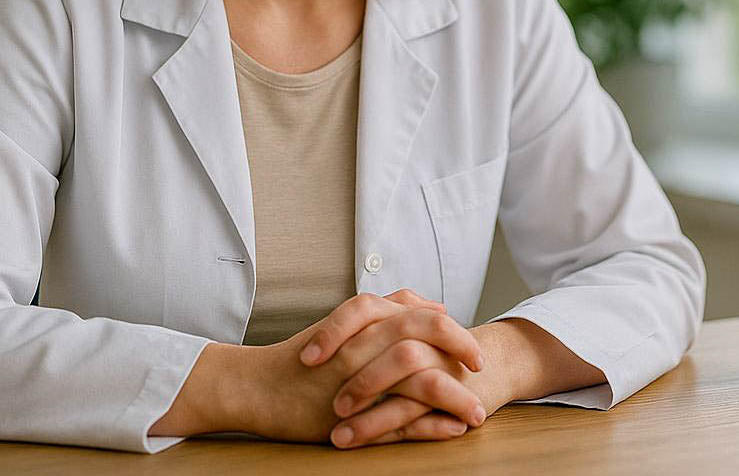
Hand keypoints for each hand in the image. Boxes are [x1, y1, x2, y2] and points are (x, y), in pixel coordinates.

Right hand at [237, 290, 481, 445]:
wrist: (256, 386)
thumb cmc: (303, 357)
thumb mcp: (348, 324)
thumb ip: (391, 310)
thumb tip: (436, 307)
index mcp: (366, 324)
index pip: (423, 318)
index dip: (454, 332)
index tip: (474, 349)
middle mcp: (365, 346)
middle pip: (427, 341)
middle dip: (462, 355)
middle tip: (482, 371)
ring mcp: (360, 381)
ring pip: (420, 382)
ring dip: (455, 398)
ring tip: (477, 414)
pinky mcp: (352, 416)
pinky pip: (400, 420)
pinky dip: (430, 426)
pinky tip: (451, 432)